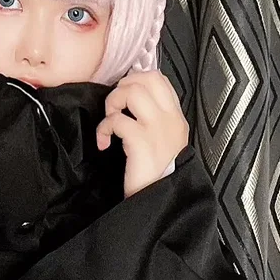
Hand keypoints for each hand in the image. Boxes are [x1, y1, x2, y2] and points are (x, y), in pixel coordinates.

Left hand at [96, 68, 187, 196]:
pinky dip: (104, 128)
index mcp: (176, 119)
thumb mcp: (164, 144)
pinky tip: (104, 142)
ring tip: (110, 122)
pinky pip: (117, 120)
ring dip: (114, 103)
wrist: (158, 202)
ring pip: (133, 91)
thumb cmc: (155, 177)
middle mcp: (170, 119)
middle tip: (115, 108)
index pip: (160, 79)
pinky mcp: (141, 141)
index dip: (136, 80)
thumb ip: (155, 121)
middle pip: (147, 78)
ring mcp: (157, 129)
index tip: (124, 97)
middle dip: (123, 88)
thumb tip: (132, 103)